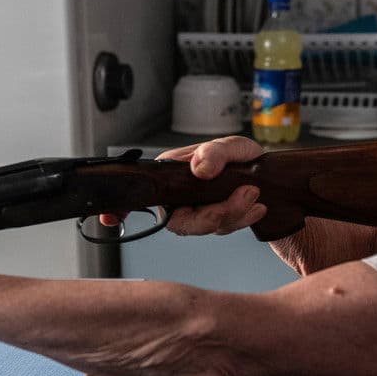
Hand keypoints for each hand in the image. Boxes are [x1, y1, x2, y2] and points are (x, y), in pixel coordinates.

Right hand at [97, 136, 267, 235]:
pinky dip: (242, 219)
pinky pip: (222, 229)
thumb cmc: (241, 157)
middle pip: (181, 221)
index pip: (139, 192)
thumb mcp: (233, 146)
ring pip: (205, 227)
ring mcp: (194, 211)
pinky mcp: (211, 222)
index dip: (120, 207)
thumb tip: (199, 168)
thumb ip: (215, 153)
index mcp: (169, 172)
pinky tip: (257, 206)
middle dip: (213, 215)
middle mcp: (177, 195)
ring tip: (255, 194)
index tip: (110, 218)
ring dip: (234, 214)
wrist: (267, 173)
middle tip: (245, 194)